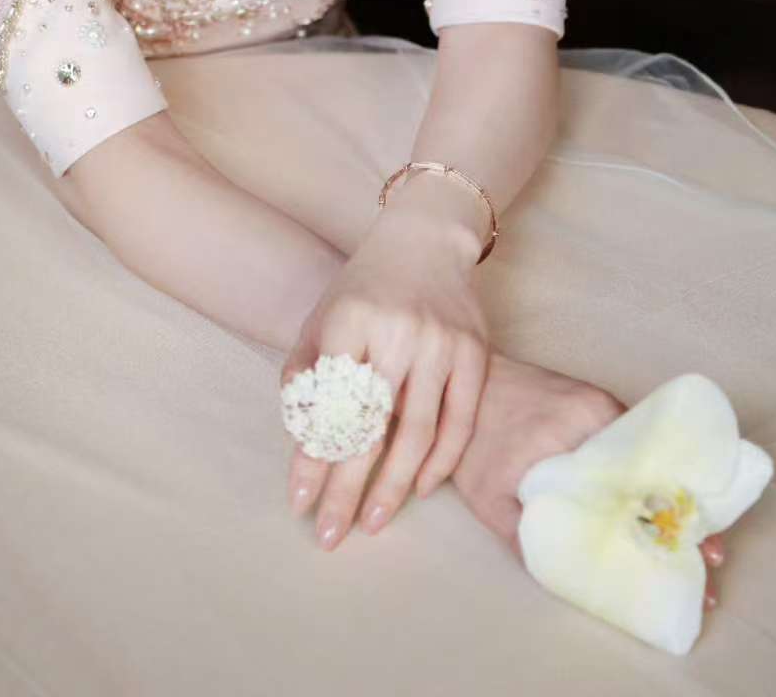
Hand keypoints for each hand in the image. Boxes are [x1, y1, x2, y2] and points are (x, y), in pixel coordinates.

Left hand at [282, 209, 489, 549]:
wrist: (425, 238)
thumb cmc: (363, 287)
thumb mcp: (321, 318)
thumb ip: (306, 377)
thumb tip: (304, 445)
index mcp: (351, 319)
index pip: (330, 406)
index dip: (314, 458)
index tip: (299, 503)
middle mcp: (399, 331)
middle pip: (371, 427)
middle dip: (346, 488)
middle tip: (328, 535)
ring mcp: (443, 342)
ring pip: (418, 433)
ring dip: (394, 487)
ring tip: (371, 522)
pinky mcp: (476, 351)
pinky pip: (461, 422)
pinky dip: (441, 462)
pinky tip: (419, 489)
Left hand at [447, 351, 725, 611]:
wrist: (462, 383)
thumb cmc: (475, 445)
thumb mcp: (493, 500)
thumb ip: (532, 539)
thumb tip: (576, 578)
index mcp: (575, 437)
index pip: (639, 484)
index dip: (671, 523)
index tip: (700, 553)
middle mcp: (597, 413)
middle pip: (655, 468)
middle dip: (687, 511)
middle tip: (709, 552)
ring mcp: (600, 401)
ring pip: (650, 452)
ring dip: (673, 487)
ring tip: (694, 530)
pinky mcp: (597, 397)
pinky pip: (634, 434)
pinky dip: (652, 464)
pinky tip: (664, 493)